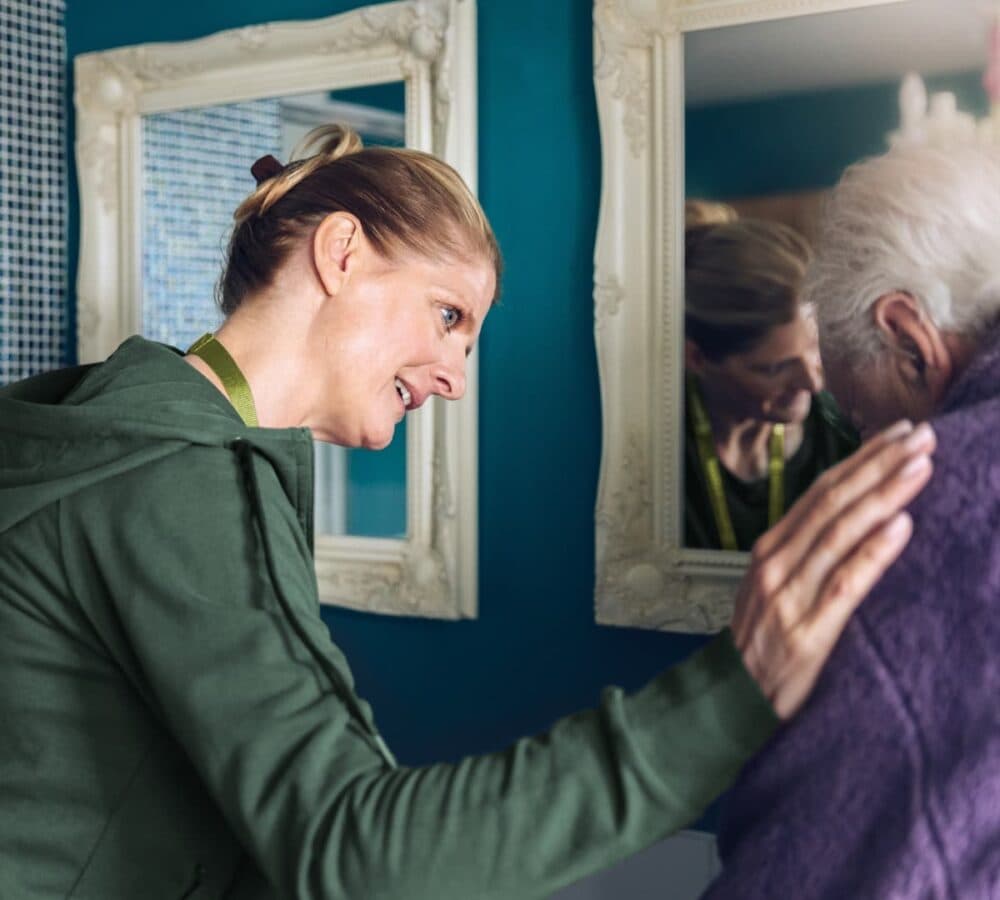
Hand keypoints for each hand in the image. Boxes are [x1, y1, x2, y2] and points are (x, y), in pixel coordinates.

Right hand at [731, 419, 935, 718]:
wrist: (731, 699)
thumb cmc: (760, 644)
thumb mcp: (771, 588)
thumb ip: (804, 555)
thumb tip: (855, 521)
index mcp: (769, 549)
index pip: (820, 492)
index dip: (861, 459)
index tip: (897, 434)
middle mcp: (775, 564)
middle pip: (833, 502)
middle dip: (879, 465)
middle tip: (921, 436)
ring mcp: (789, 595)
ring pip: (840, 532)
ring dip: (884, 495)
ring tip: (921, 467)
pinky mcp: (807, 631)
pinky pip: (845, 583)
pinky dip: (874, 552)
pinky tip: (902, 526)